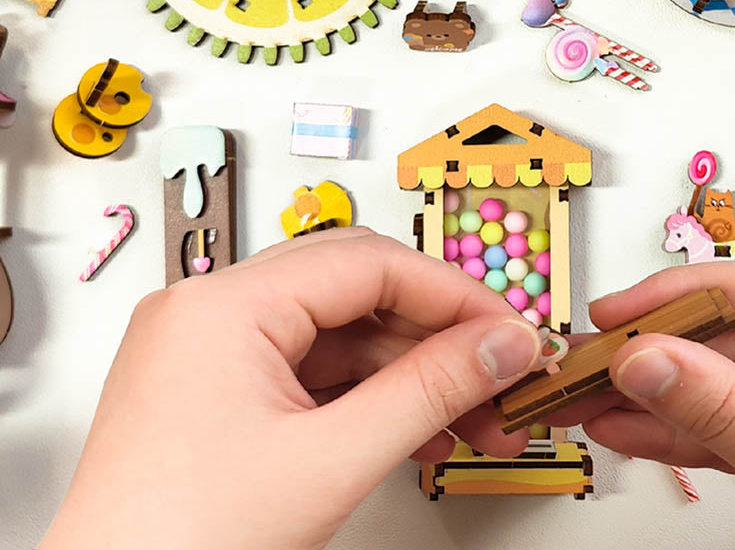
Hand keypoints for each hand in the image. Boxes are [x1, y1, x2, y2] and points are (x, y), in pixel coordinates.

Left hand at [41, 229, 541, 549]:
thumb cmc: (176, 546)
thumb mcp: (328, 464)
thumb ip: (429, 392)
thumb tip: (499, 345)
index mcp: (223, 305)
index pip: (369, 264)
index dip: (452, 296)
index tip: (507, 330)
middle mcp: (210, 312)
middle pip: (357, 291)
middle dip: (436, 335)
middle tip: (495, 368)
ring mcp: (211, 351)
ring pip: (340, 334)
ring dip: (409, 372)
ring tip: (467, 415)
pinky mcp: (217, 390)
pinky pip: (312, 371)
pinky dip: (367, 397)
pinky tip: (415, 428)